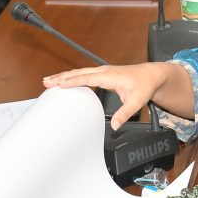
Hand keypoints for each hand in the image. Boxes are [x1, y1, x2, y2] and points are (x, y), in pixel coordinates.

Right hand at [43, 60, 188, 128]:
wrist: (151, 75)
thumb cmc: (144, 85)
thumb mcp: (137, 102)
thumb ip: (125, 114)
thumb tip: (115, 126)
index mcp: (111, 76)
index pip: (89, 78)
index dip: (74, 81)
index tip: (61, 84)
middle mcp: (104, 71)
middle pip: (79, 73)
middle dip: (62, 77)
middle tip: (46, 82)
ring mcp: (102, 71)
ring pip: (79, 72)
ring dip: (63, 76)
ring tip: (48, 80)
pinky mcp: (101, 73)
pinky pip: (83, 73)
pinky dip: (71, 76)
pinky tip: (62, 80)